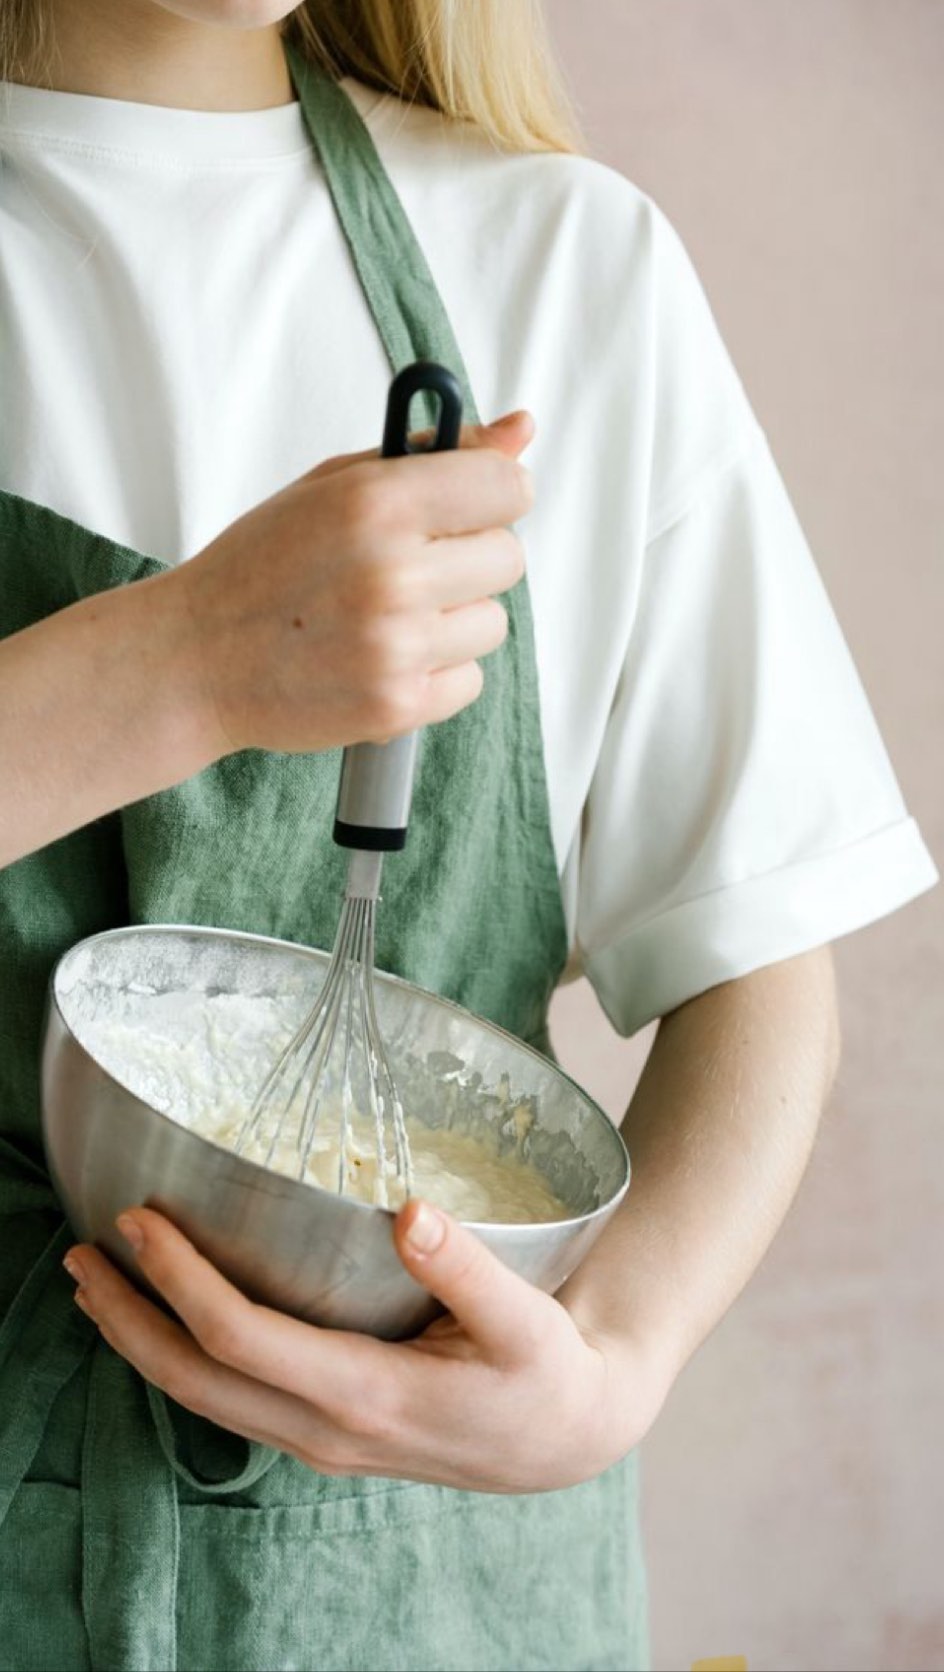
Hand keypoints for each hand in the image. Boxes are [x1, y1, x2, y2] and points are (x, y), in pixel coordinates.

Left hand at [63, 1200, 670, 1493]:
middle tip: (78, 1256)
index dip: (182, 1282)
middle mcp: (326, 1428)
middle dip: (127, 1319)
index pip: (242, 1340)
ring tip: (95, 1287)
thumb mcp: (526, 1322)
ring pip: (203, 1399)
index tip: (138, 1222)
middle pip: (195, 1381)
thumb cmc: (548, 1372)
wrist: (568, 1439)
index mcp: (367, 1395)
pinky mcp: (323, 1431)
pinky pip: (230, 1399)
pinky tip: (166, 1321)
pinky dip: (181, 1359)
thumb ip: (469, 1269)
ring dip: (140, 1343)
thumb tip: (413, 1213)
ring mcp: (319, 1438)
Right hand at [173, 412, 533, 760]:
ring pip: (491, 623)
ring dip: (453, 620)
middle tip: (409, 568)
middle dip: (468, 560)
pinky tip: (384, 658)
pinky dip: (437, 673)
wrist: (195, 659)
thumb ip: (433, 454)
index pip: (507, 488)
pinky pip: (470, 681)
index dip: (493, 496)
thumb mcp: (333, 486)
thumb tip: (521, 429)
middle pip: (507, 559)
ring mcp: (397, 646)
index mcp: (377, 504)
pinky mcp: (398, 705)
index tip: (468, 508)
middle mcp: (393, 574)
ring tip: (388, 618)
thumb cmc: (260, 566)